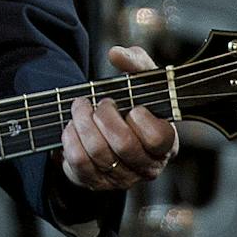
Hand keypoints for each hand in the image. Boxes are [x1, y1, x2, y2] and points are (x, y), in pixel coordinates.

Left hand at [60, 45, 178, 190]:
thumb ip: (135, 62)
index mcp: (165, 144)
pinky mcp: (95, 181)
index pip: (158, 139)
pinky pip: (79, 162)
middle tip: (100, 102)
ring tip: (81, 107)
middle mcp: (146, 166)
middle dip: (105, 115)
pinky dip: (70, 138)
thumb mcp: (139, 80)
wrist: (105, 128)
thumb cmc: (130, 103)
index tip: (132, 106)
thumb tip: (116, 54)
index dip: (141, 119)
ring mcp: (121, 178)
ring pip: (98, 153)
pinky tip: (72, 126)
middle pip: (124, 145)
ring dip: (83, 122)